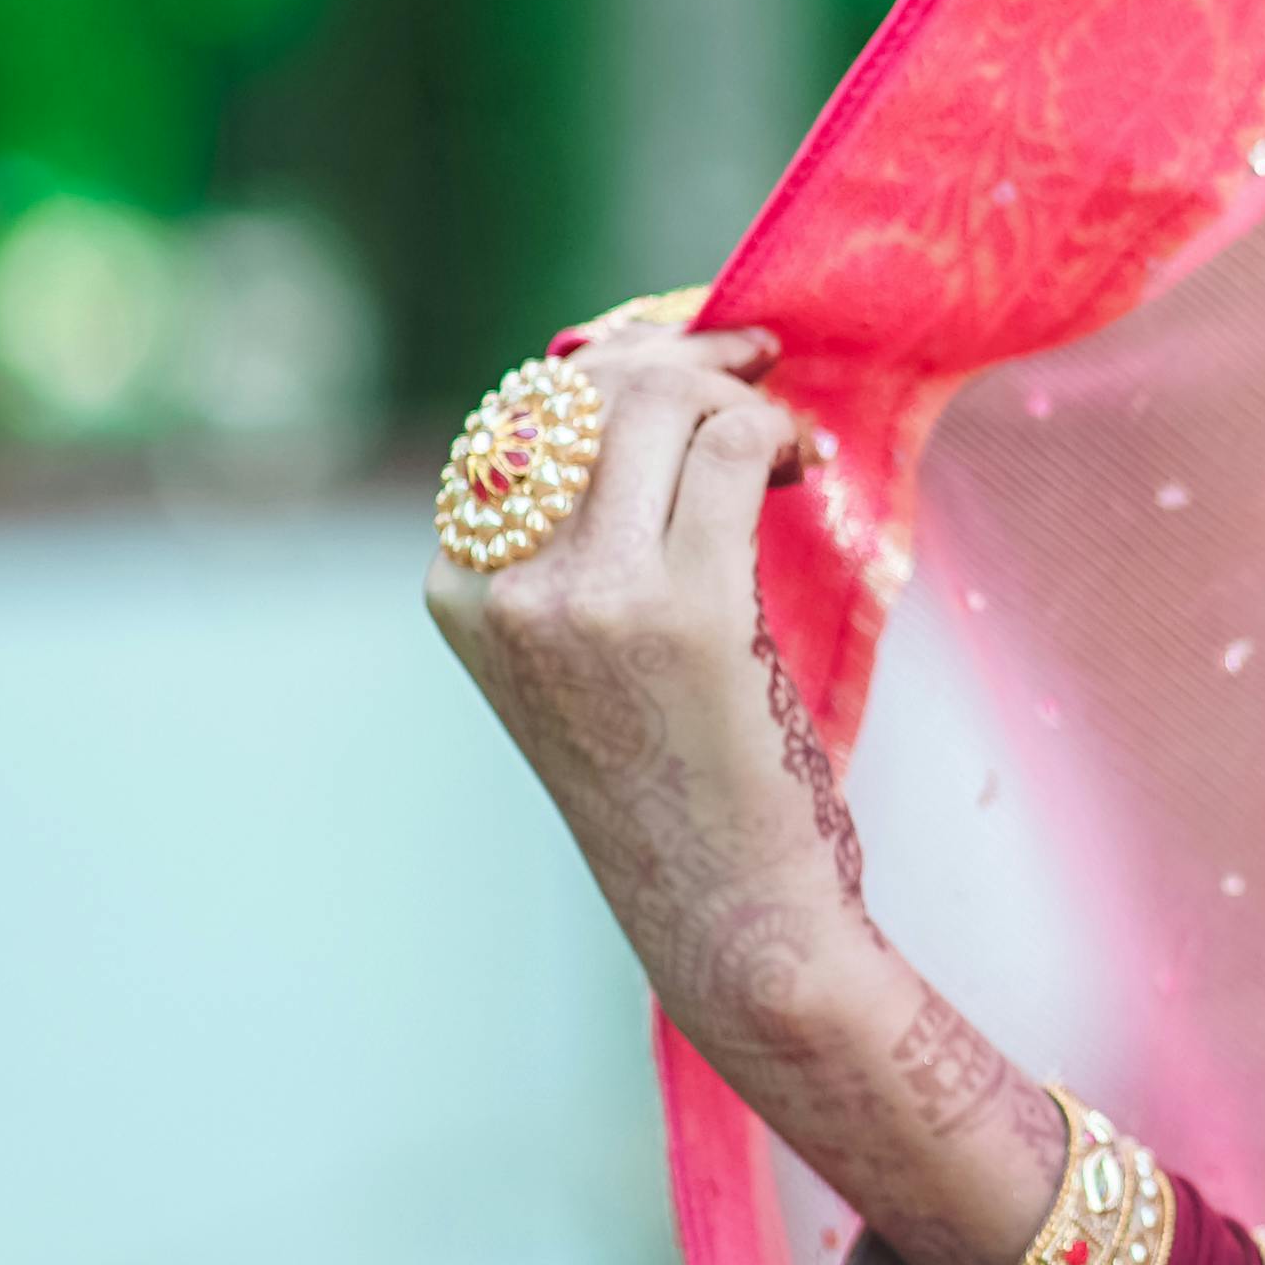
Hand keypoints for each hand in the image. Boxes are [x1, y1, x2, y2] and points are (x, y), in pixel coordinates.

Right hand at [426, 312, 1059, 1264]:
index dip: (613, 359)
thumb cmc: (679, 784)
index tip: (689, 354)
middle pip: (586, 389)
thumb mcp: (584, 655)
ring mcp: (581, 594)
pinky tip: (805, 470)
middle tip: (757, 362)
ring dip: (736, 392)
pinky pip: (725, 447)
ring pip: (660, 404)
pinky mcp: (676, 605)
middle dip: (681, 353)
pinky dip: (775, 432)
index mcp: (460, 590)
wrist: (726, 911)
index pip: (519, 414)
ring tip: (783, 440)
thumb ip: (582, 538)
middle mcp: (503, 585)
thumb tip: (637, 386)